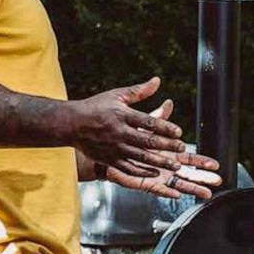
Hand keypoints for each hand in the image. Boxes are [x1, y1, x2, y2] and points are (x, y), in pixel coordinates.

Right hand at [72, 77, 186, 170]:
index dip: (165, 127)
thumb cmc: (95, 107)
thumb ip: (139, 91)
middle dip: (167, 146)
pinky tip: (156, 172)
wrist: (70, 124)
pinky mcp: (108, 159)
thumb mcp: (116, 96)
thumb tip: (157, 81)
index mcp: (122, 115)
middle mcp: (119, 132)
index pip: (148, 121)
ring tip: (175, 165)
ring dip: (160, 161)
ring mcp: (114, 148)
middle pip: (147, 140)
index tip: (179, 132)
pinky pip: (128, 168)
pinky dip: (143, 171)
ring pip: (140, 157)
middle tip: (182, 148)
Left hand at [98, 98, 221, 197]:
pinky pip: (156, 189)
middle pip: (188, 173)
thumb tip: (168, 102)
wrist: (105, 147)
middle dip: (203, 177)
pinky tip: (177, 196)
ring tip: (205, 193)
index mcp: (167, 152)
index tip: (215, 164)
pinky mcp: (143, 183)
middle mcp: (164, 166)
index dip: (202, 161)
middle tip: (218, 180)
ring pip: (176, 184)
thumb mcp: (145, 125)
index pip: (189, 158)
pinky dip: (166, 192)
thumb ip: (158, 118)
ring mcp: (155, 176)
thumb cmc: (126, 137)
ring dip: (190, 188)